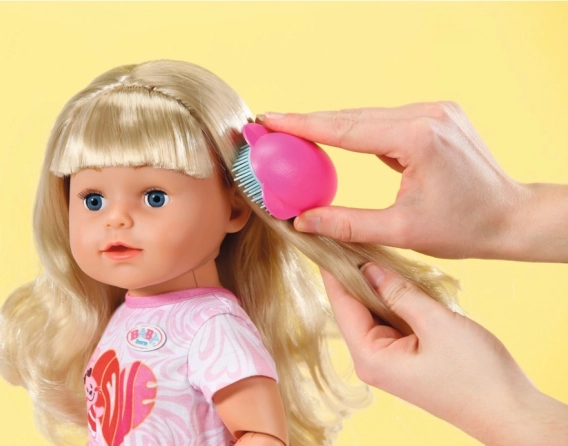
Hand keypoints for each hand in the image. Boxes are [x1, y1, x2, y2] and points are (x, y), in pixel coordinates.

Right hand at [260, 103, 526, 259]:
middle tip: (270, 127)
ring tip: (292, 134)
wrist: (510, 217)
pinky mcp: (436, 116)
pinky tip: (333, 138)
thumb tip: (300, 221)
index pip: (345, 129)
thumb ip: (346, 224)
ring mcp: (433, 110)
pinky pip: (385, 120)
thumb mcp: (400, 231)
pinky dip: (356, 130)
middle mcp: (426, 114)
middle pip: (352, 117)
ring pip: (367, 116)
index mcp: (417, 137)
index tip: (268, 120)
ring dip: (331, 126)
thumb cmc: (463, 228)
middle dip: (309, 122)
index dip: (301, 125)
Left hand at [322, 263, 567, 444]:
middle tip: (357, 238)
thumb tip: (367, 268)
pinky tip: (399, 280)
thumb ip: (399, 293)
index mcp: (370, 356)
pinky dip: (394, 301)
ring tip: (377, 252)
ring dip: (378, 287)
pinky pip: (391, 322)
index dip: (334, 271)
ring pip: (373, 313)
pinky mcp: (404, 359)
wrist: (509, 411)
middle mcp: (372, 361)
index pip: (341, 304)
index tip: (326, 240)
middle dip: (356, 275)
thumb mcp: (436, 323)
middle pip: (354, 308)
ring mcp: (388, 361)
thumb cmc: (476, 374)